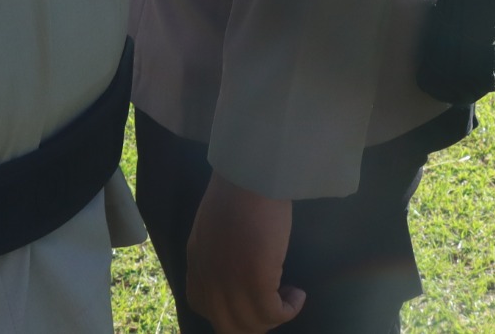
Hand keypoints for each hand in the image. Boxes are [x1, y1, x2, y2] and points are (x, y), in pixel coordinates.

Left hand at [185, 175, 301, 333]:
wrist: (248, 175)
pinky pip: (272, 313)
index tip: (251, 296)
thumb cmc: (237, 191)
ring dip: (274, 317)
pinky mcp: (255, 282)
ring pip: (251, 325)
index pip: (203, 305)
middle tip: (273, 306)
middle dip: (254, 322)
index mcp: (197, 265)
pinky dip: (289, 309)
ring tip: (288, 296)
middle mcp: (209, 281)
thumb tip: (235, 265)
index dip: (229, 310)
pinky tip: (298, 294)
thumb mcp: (214, 227)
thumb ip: (217, 252)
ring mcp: (229, 284)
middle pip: (228, 326)